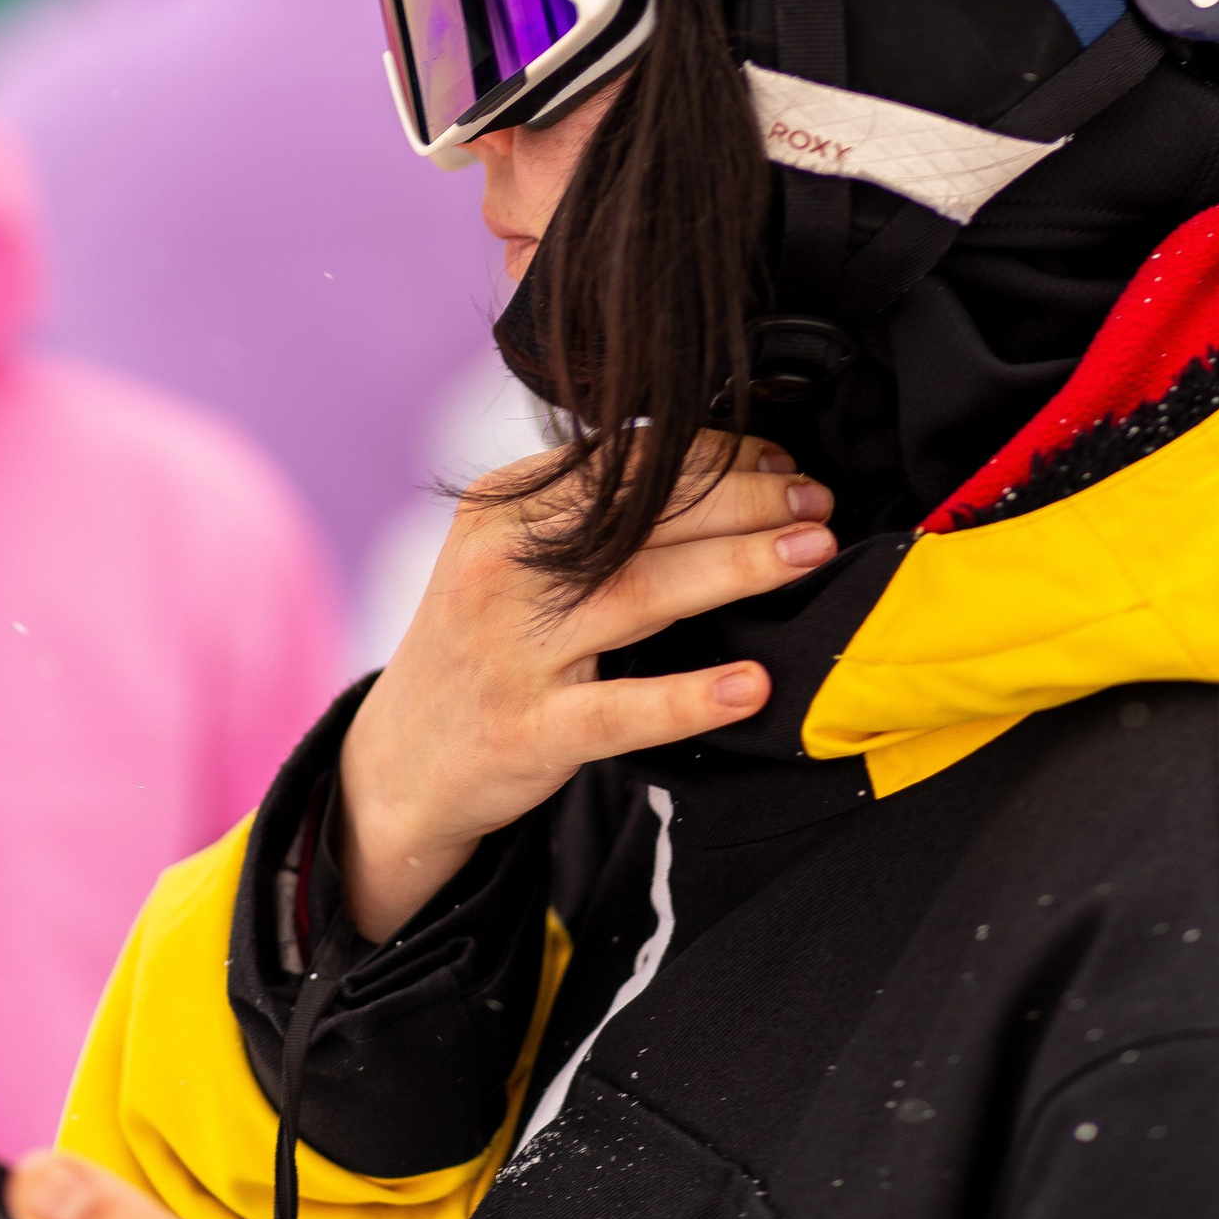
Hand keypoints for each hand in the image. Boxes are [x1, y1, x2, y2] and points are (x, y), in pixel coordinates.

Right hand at [339, 431, 835, 940]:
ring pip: (642, 594)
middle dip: (743, 499)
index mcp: (501, 510)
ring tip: (811, 551)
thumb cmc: (482, 645)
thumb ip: (585, 515)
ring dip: (738, 566)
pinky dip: (690, 696)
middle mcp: (503, 568)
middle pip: (642, 518)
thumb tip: (714, 467)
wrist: (401, 763)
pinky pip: (621, 711)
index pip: (621, 463)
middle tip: (816, 499)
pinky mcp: (530, 728)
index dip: (711, 455)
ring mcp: (514, 649)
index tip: (781, 461)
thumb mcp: (506, 558)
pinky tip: (752, 684)